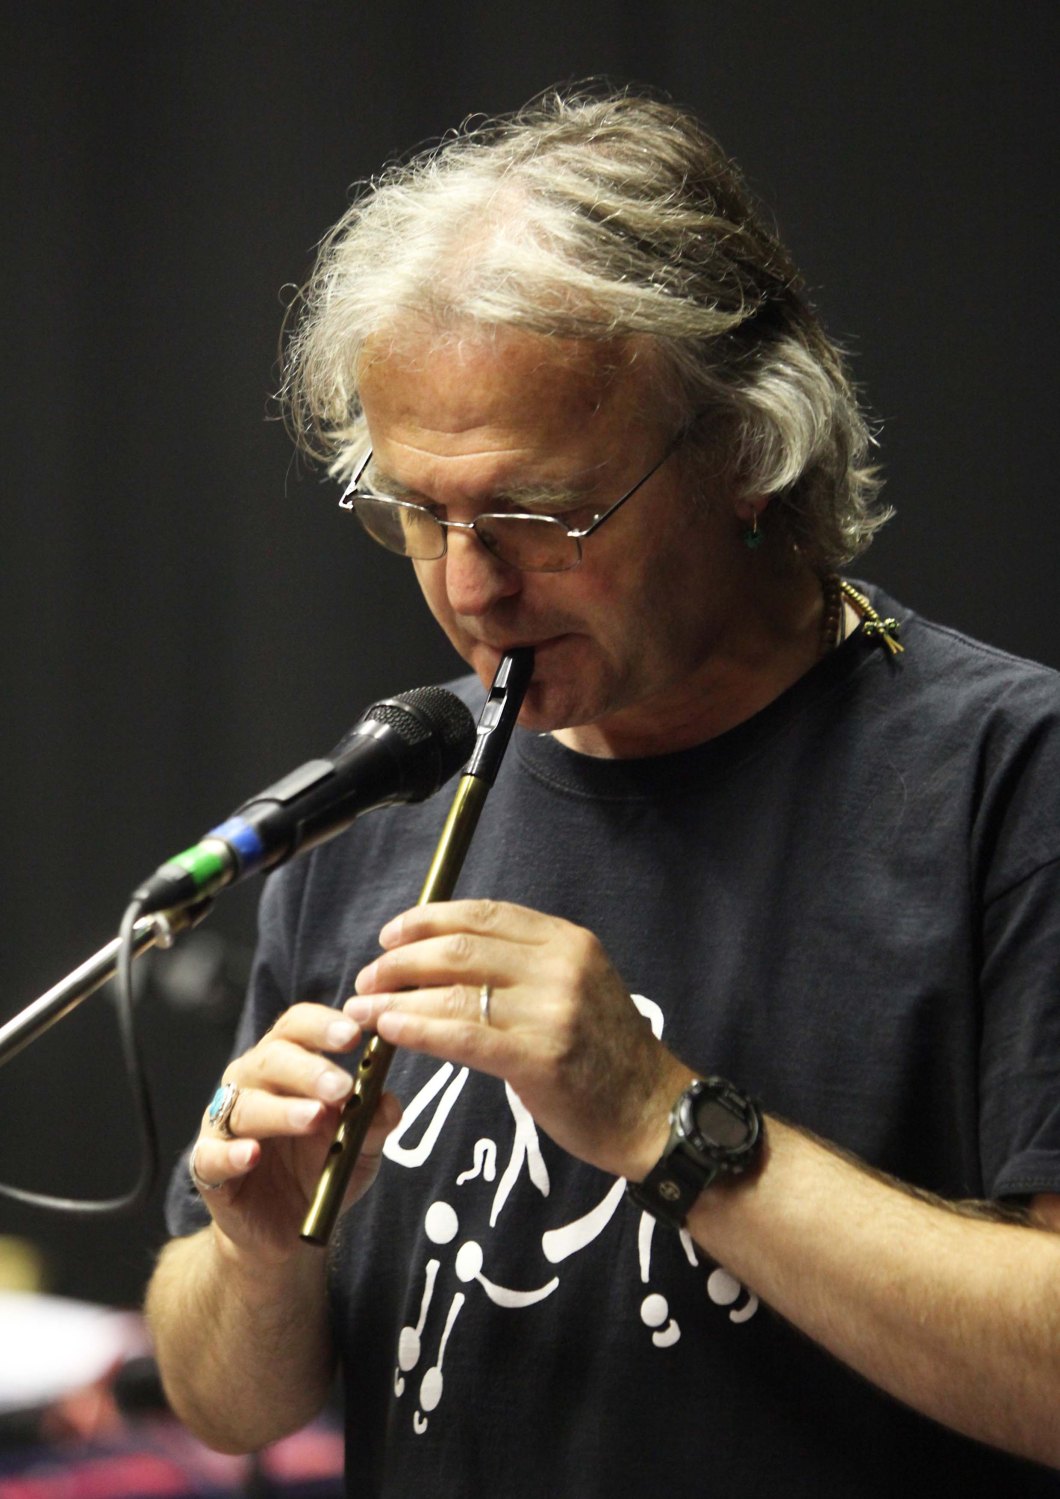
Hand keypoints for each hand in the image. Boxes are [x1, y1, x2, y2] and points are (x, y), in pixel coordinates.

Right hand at [189, 1003, 400, 1261]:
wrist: (287, 1229)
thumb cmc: (321, 1168)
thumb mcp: (359, 1147)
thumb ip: (374, 1122)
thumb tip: (388, 1100)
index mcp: (287, 1063)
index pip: (297, 1026)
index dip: (323, 1026)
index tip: (355, 1035)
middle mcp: (250, 1082)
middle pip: (272, 1059)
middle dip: (309, 1070)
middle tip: (342, 1086)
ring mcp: (224, 1122)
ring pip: (246, 1106)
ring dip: (282, 1111)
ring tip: (314, 1117)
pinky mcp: (208, 1165)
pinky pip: (212, 1155)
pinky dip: (231, 1153)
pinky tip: (252, 1154)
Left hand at [345, 899, 691, 1180]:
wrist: (652, 1112)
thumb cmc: (605, 1055)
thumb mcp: (576, 987)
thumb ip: (524, 967)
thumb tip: (447, 958)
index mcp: (566, 942)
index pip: (484, 915)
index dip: (428, 920)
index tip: (390, 935)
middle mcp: (560, 967)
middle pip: (461, 949)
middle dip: (402, 961)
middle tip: (367, 977)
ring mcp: (552, 1011)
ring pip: (454, 992)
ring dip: (396, 998)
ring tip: (362, 1009)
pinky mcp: (540, 1058)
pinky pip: (463, 1037)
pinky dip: (418, 1029)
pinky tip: (390, 1031)